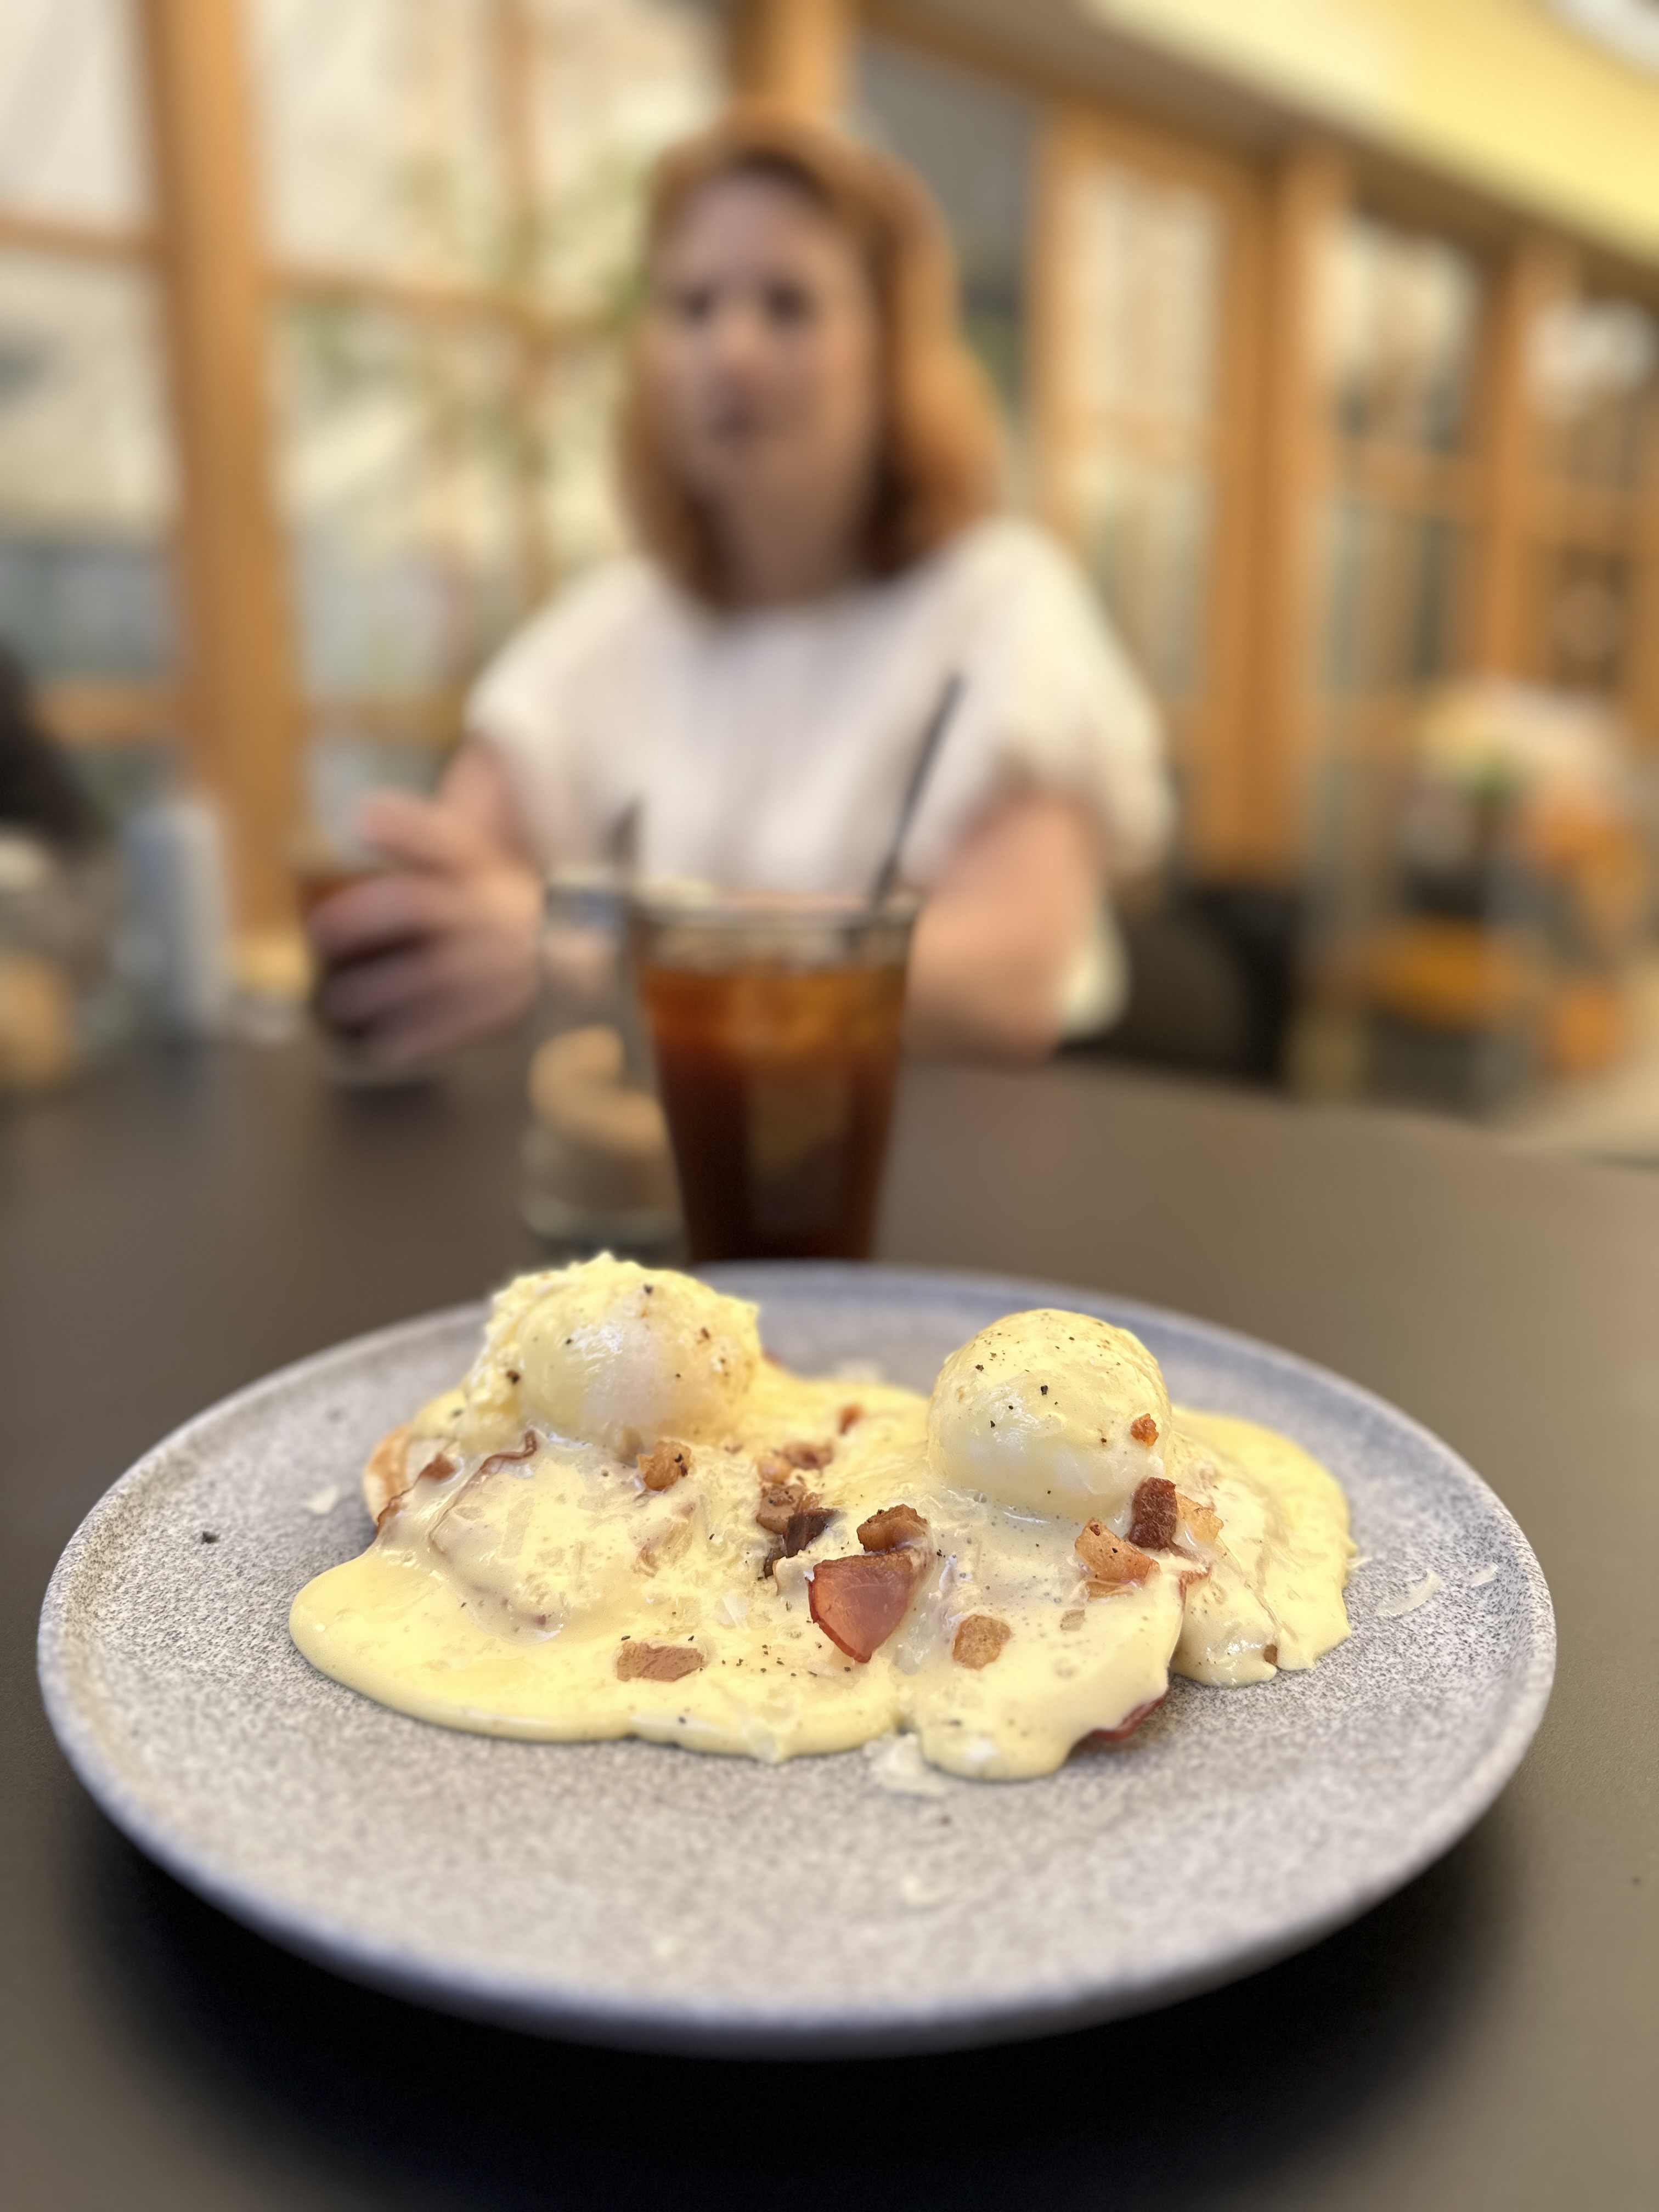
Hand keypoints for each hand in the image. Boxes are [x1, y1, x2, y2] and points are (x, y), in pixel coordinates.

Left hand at [304, 789, 542, 1065]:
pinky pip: (459, 1023)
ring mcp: (501, 960)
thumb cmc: (503, 896)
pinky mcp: (509, 1004)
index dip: (405, 828)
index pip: (442, 839)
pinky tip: (383, 1046)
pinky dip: (420, 1037)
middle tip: (319, 931)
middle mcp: (492, 909)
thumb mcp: (482, 852)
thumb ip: (443, 827)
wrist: (577, 951)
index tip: (362, 818)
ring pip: (431, 974)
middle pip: (417, 906)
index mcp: (482, 866)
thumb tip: (401, 797)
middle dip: (362, 918)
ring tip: (337, 1003)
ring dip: (378, 991)